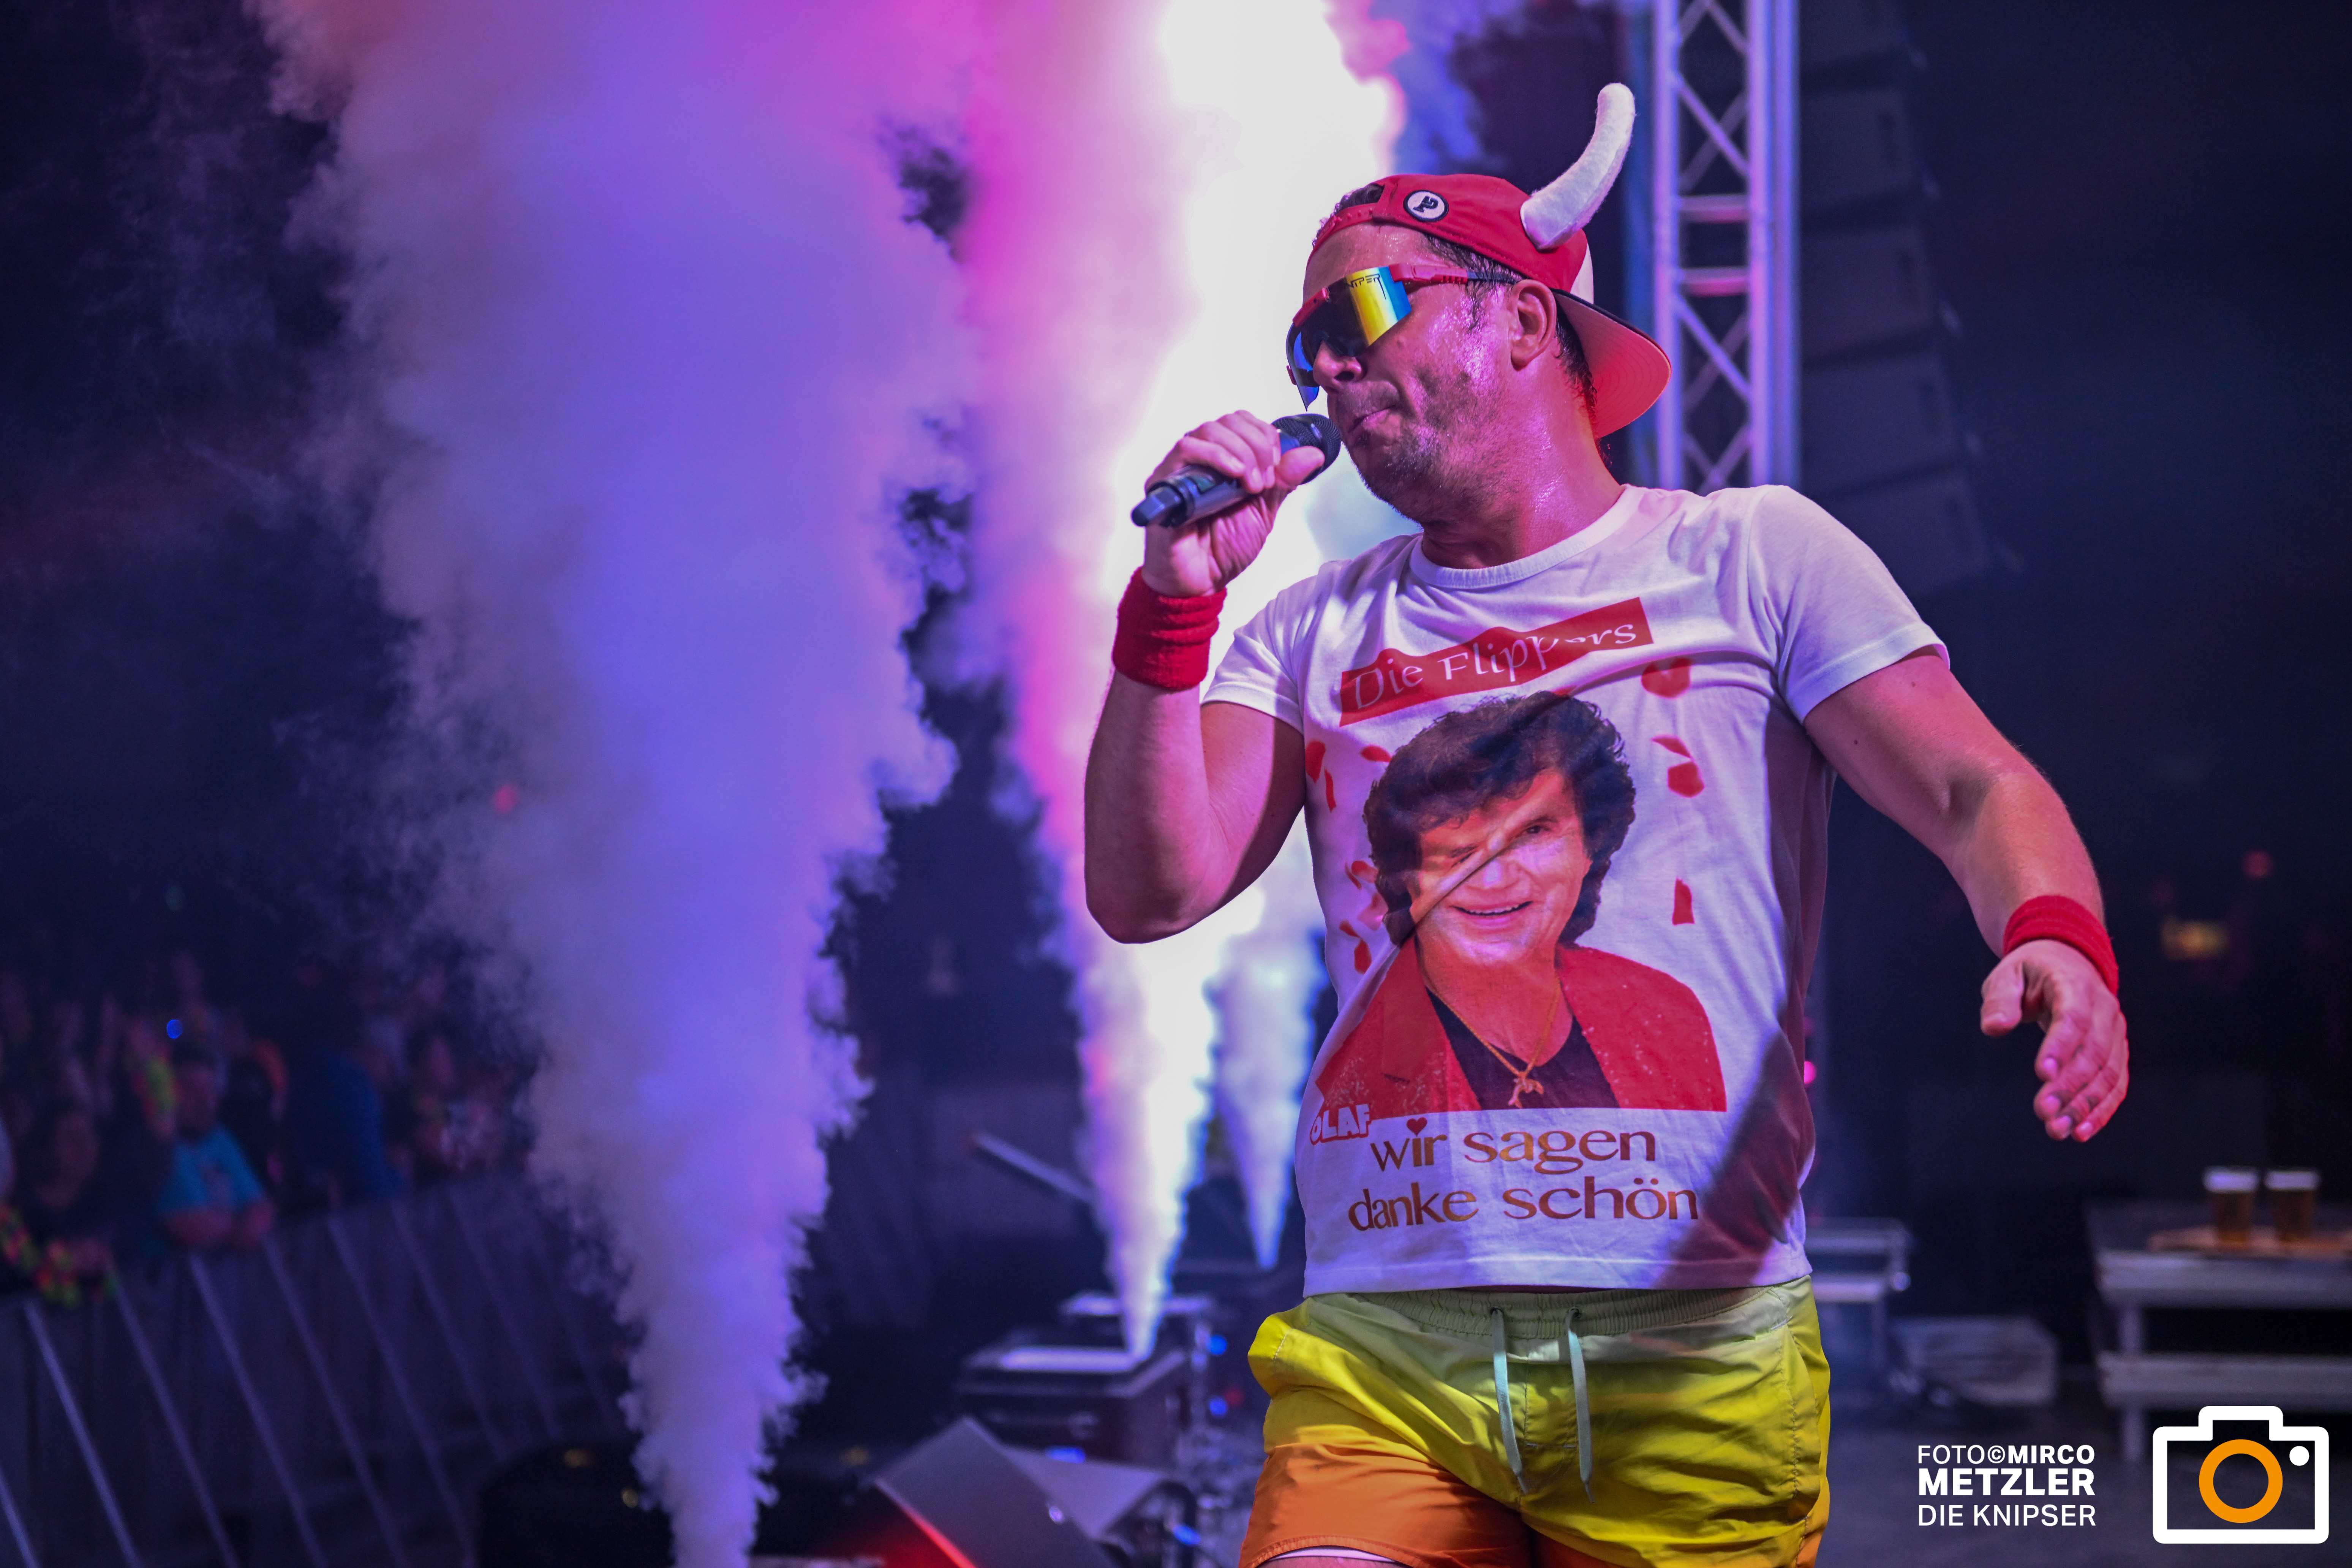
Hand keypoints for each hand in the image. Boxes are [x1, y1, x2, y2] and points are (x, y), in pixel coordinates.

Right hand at [1138, 411, 1327, 597]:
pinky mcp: (1163, 483)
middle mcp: (1199, 459)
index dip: (1264, 435)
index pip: (1241, 421)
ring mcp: (1179, 469)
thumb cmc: (1225, 548)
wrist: (1201, 581)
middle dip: (1256, 445)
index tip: (1275, 465)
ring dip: (1239, 452)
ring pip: (1207, 431)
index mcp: (1222, 460)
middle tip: (1265, 480)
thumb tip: (1313, 454)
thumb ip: (1284, 480)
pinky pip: (1185, 451)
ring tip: (1251, 484)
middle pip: (1227, 422)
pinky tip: (1234, 476)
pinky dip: (1215, 456)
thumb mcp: (1264, 510)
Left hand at [1980, 939, 2128, 1140]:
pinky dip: (2101, 1109)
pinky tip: (2081, 1131)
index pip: (2073, 1018)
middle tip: (2044, 1114)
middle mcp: (2104, 1009)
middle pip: (2093, 1053)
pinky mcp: (2117, 1052)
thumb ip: (2000, 1000)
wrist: (2068, 961)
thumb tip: (1993, 1027)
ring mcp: (2115, 1032)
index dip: (2060, 1047)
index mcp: (2075, 985)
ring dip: (2085, 1105)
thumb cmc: (2030, 971)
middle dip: (2070, 1086)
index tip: (2041, 1075)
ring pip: (2108, 1074)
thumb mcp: (2007, 974)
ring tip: (2058, 1130)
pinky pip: (2116, 1084)